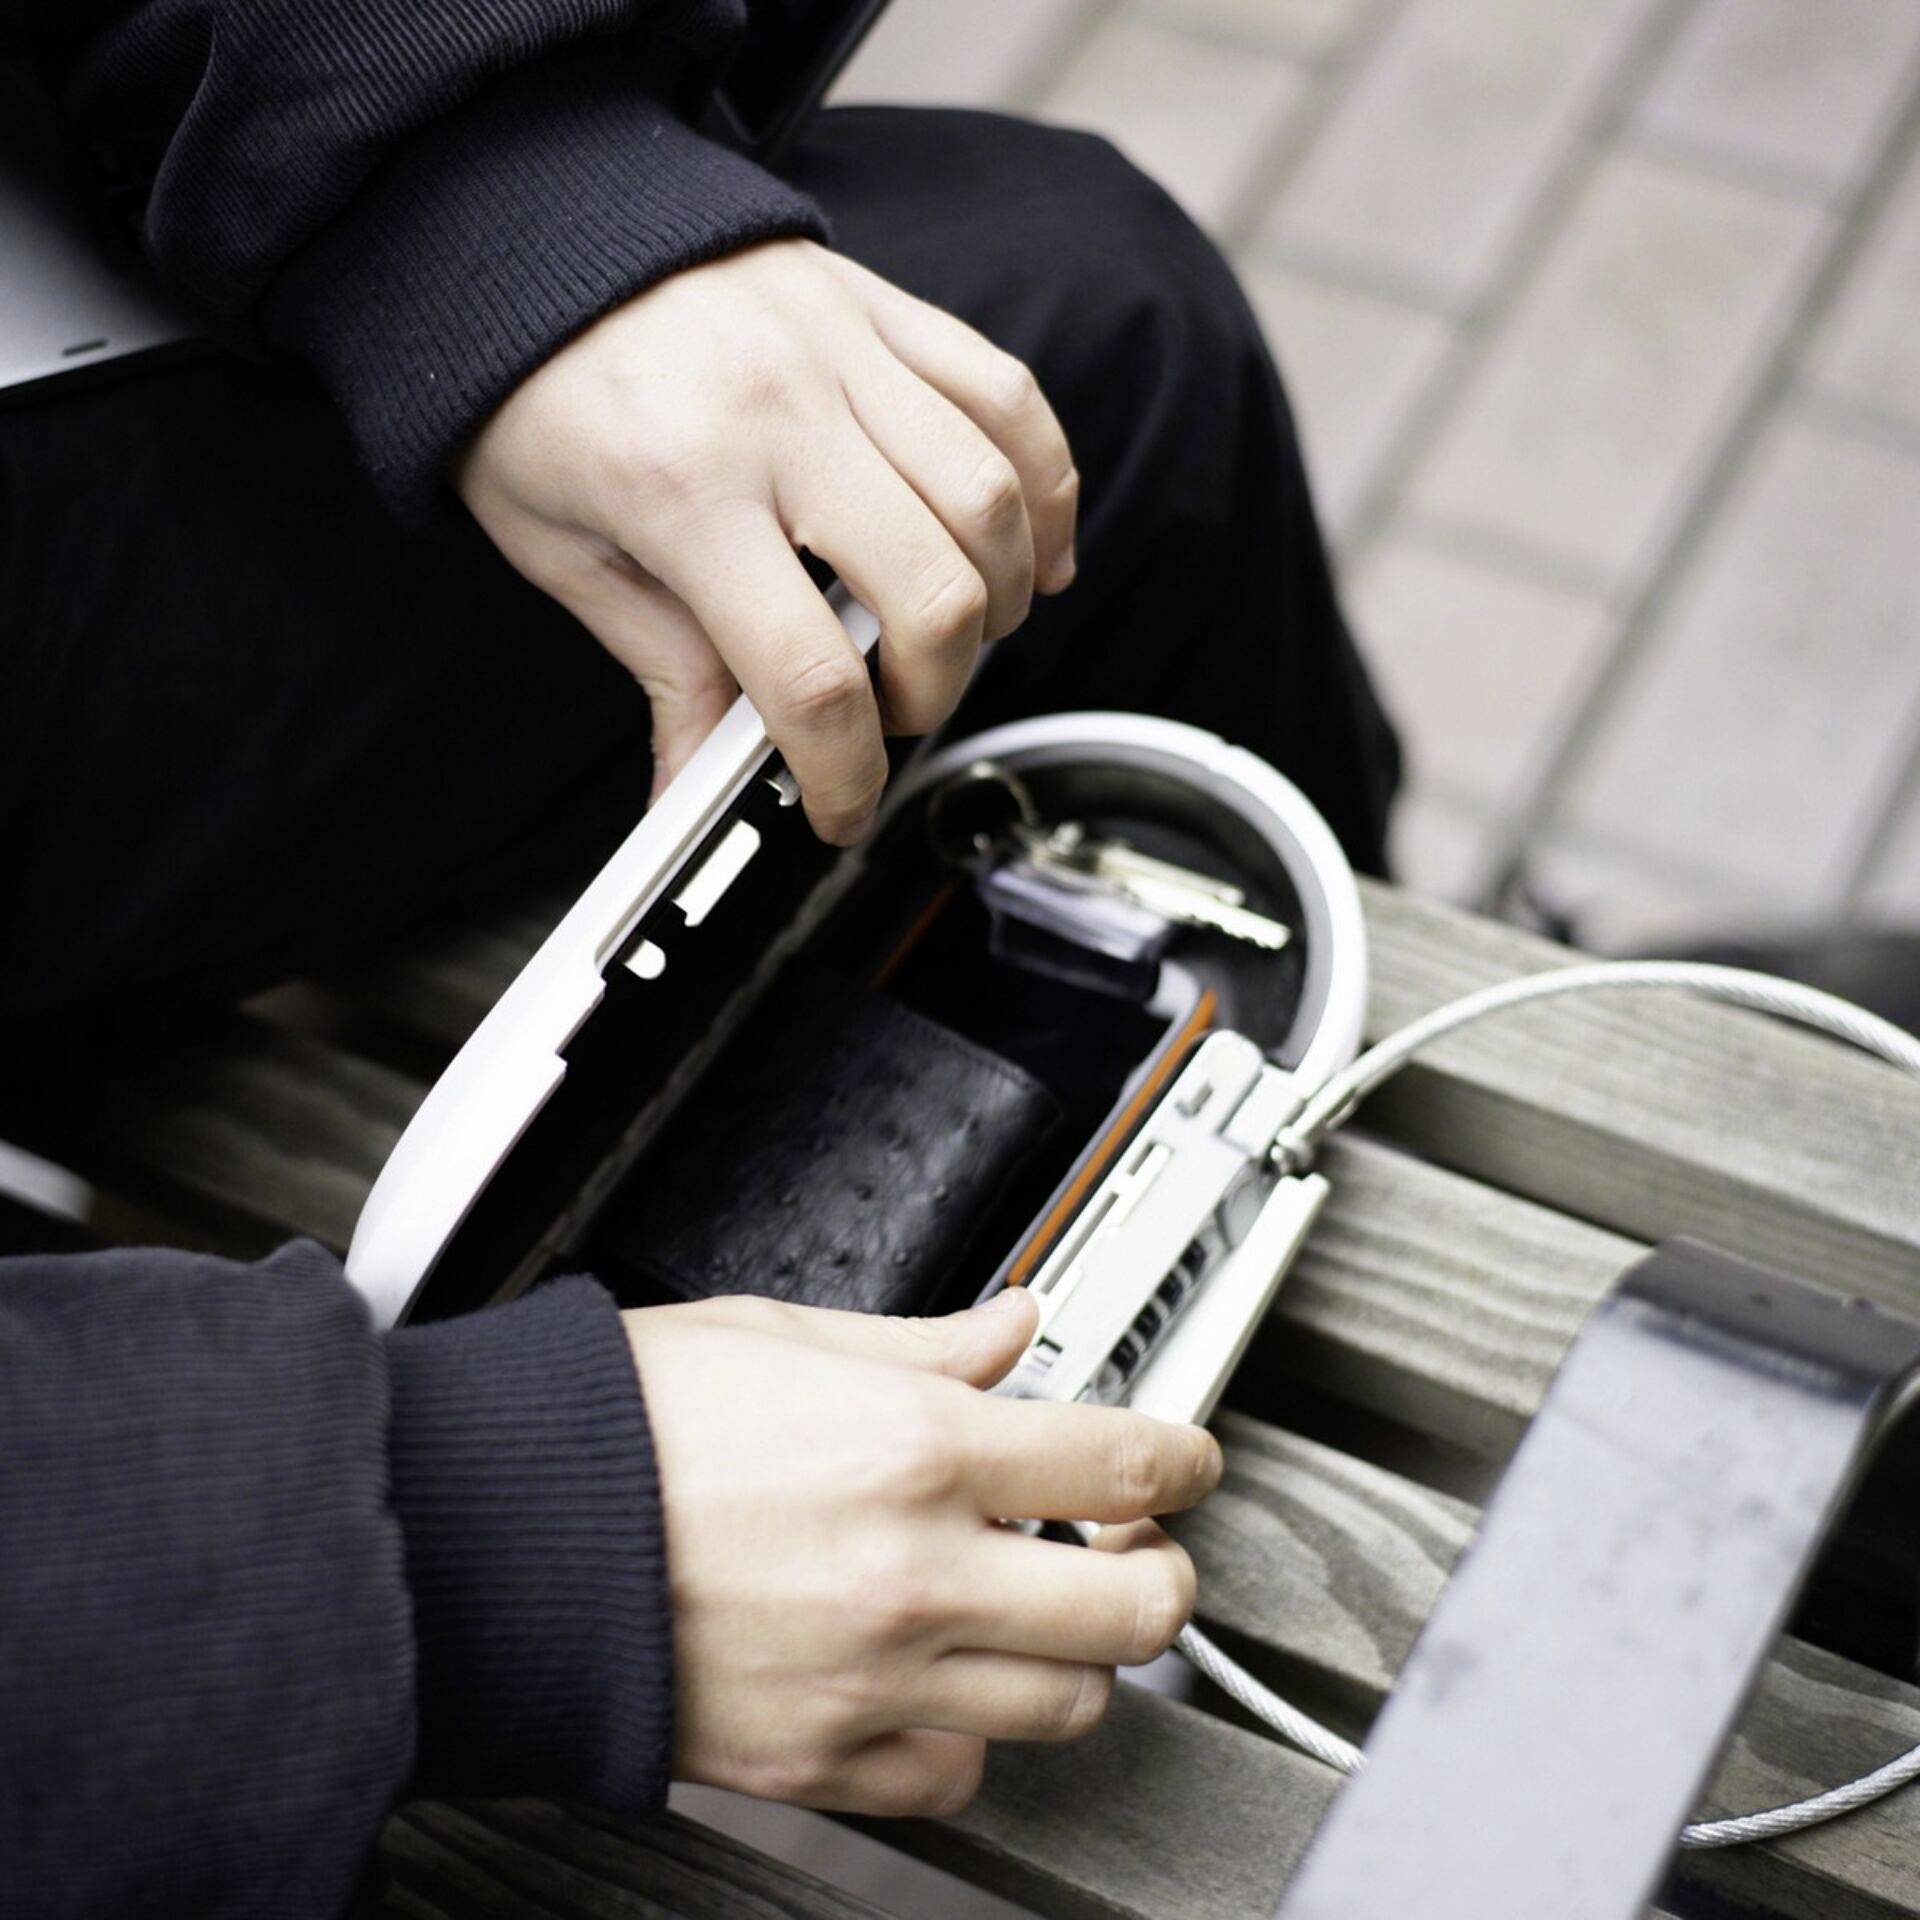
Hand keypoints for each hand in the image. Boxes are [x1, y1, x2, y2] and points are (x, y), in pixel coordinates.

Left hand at [457, 240, 1080, 843]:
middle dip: (933, 693)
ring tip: (962, 638)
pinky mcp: (887, 313)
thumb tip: (696, 792)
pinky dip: (1047, 490)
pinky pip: (1009, 398)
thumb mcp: (562, 550)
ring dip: (1000, 601)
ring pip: (992, 500)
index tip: (840, 811)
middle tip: (893, 714)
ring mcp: (847, 355)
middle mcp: (783, 419)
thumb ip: (658, 667)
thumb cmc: (533, 390)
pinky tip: (1035, 553)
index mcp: (683, 492)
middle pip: (933, 596)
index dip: (843, 774)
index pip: (808, 675)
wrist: (533, 225)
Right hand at [623, 1288, 1219, 1815]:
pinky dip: (970, 1736)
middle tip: (1141, 1548)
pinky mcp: (815, 1763)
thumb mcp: (779, 1332)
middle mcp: (912, 1570)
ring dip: (1078, 1656)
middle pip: (1135, 1608)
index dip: (1187, 1459)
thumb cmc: (615, 1425)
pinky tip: (943, 1683)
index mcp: (913, 1444)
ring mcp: (871, 1678)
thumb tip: (1009, 1329)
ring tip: (1043, 1611)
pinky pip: (952, 1779)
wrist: (489, 1535)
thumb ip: (922, 1341)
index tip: (1188, 1461)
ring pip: (1065, 1705)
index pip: (1125, 1459)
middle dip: (1164, 1574)